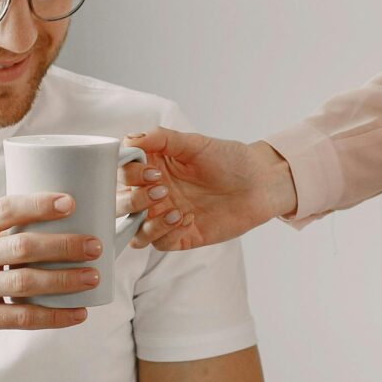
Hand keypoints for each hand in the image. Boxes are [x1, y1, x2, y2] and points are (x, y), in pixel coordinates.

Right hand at [0, 192, 104, 357]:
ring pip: (27, 282)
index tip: (70, 201)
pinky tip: (77, 313)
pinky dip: (54, 316)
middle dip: (65, 244)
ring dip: (66, 280)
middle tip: (95, 244)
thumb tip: (42, 221)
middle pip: (23, 245)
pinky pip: (23, 318)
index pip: (5, 208)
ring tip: (94, 277)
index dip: (39, 203)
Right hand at [121, 128, 297, 250]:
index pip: (120, 174)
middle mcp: (154, 193)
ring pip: (134, 230)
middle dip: (134, 200)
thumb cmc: (231, 159)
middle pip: (120, 204)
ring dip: (147, 222)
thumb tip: (130, 140)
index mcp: (153, 167)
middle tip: (162, 190)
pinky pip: (158, 243)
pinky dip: (166, 233)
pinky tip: (188, 218)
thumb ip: (161, 138)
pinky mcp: (181, 236)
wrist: (261, 182)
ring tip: (174, 209)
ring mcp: (166, 216)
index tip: (149, 170)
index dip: (128, 174)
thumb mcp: (195, 143)